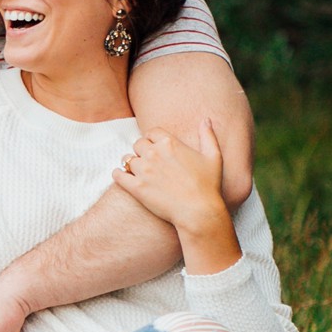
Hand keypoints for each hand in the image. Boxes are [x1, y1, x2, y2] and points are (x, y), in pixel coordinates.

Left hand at [116, 122, 240, 271]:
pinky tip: (123, 177)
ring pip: (127, 159)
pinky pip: (118, 175)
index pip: (151, 132)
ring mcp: (144, 170)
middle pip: (138, 144)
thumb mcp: (214, 157)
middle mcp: (154, 153)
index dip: (152, 139)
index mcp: (170, 143)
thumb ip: (208, 136)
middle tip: (147, 161)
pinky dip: (118, 174)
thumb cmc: (208, 185)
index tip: (155, 147)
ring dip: (131, 164)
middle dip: (141, 151)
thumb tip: (206, 120)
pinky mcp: (136, 187)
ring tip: (138, 172)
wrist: (198, 211)